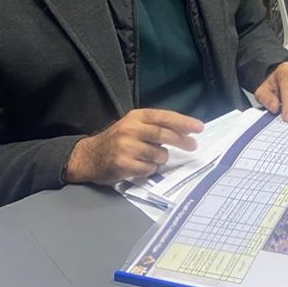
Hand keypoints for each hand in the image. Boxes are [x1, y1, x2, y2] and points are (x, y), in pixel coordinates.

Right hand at [65, 108, 203, 184]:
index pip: (164, 117)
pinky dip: (150, 169)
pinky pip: (149, 169)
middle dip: (182, 141)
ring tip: (151, 157)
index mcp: (136, 117)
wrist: (88, 157)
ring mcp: (126, 147)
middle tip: (193, 146)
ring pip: (159, 155)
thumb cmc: (116, 140)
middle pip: (164, 135)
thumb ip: (154, 126)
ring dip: (161, 158)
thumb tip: (184, 132)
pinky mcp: (123, 164)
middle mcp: (131, 129)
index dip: (183, 122)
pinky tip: (140, 166)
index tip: (199, 127)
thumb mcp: (133, 125)